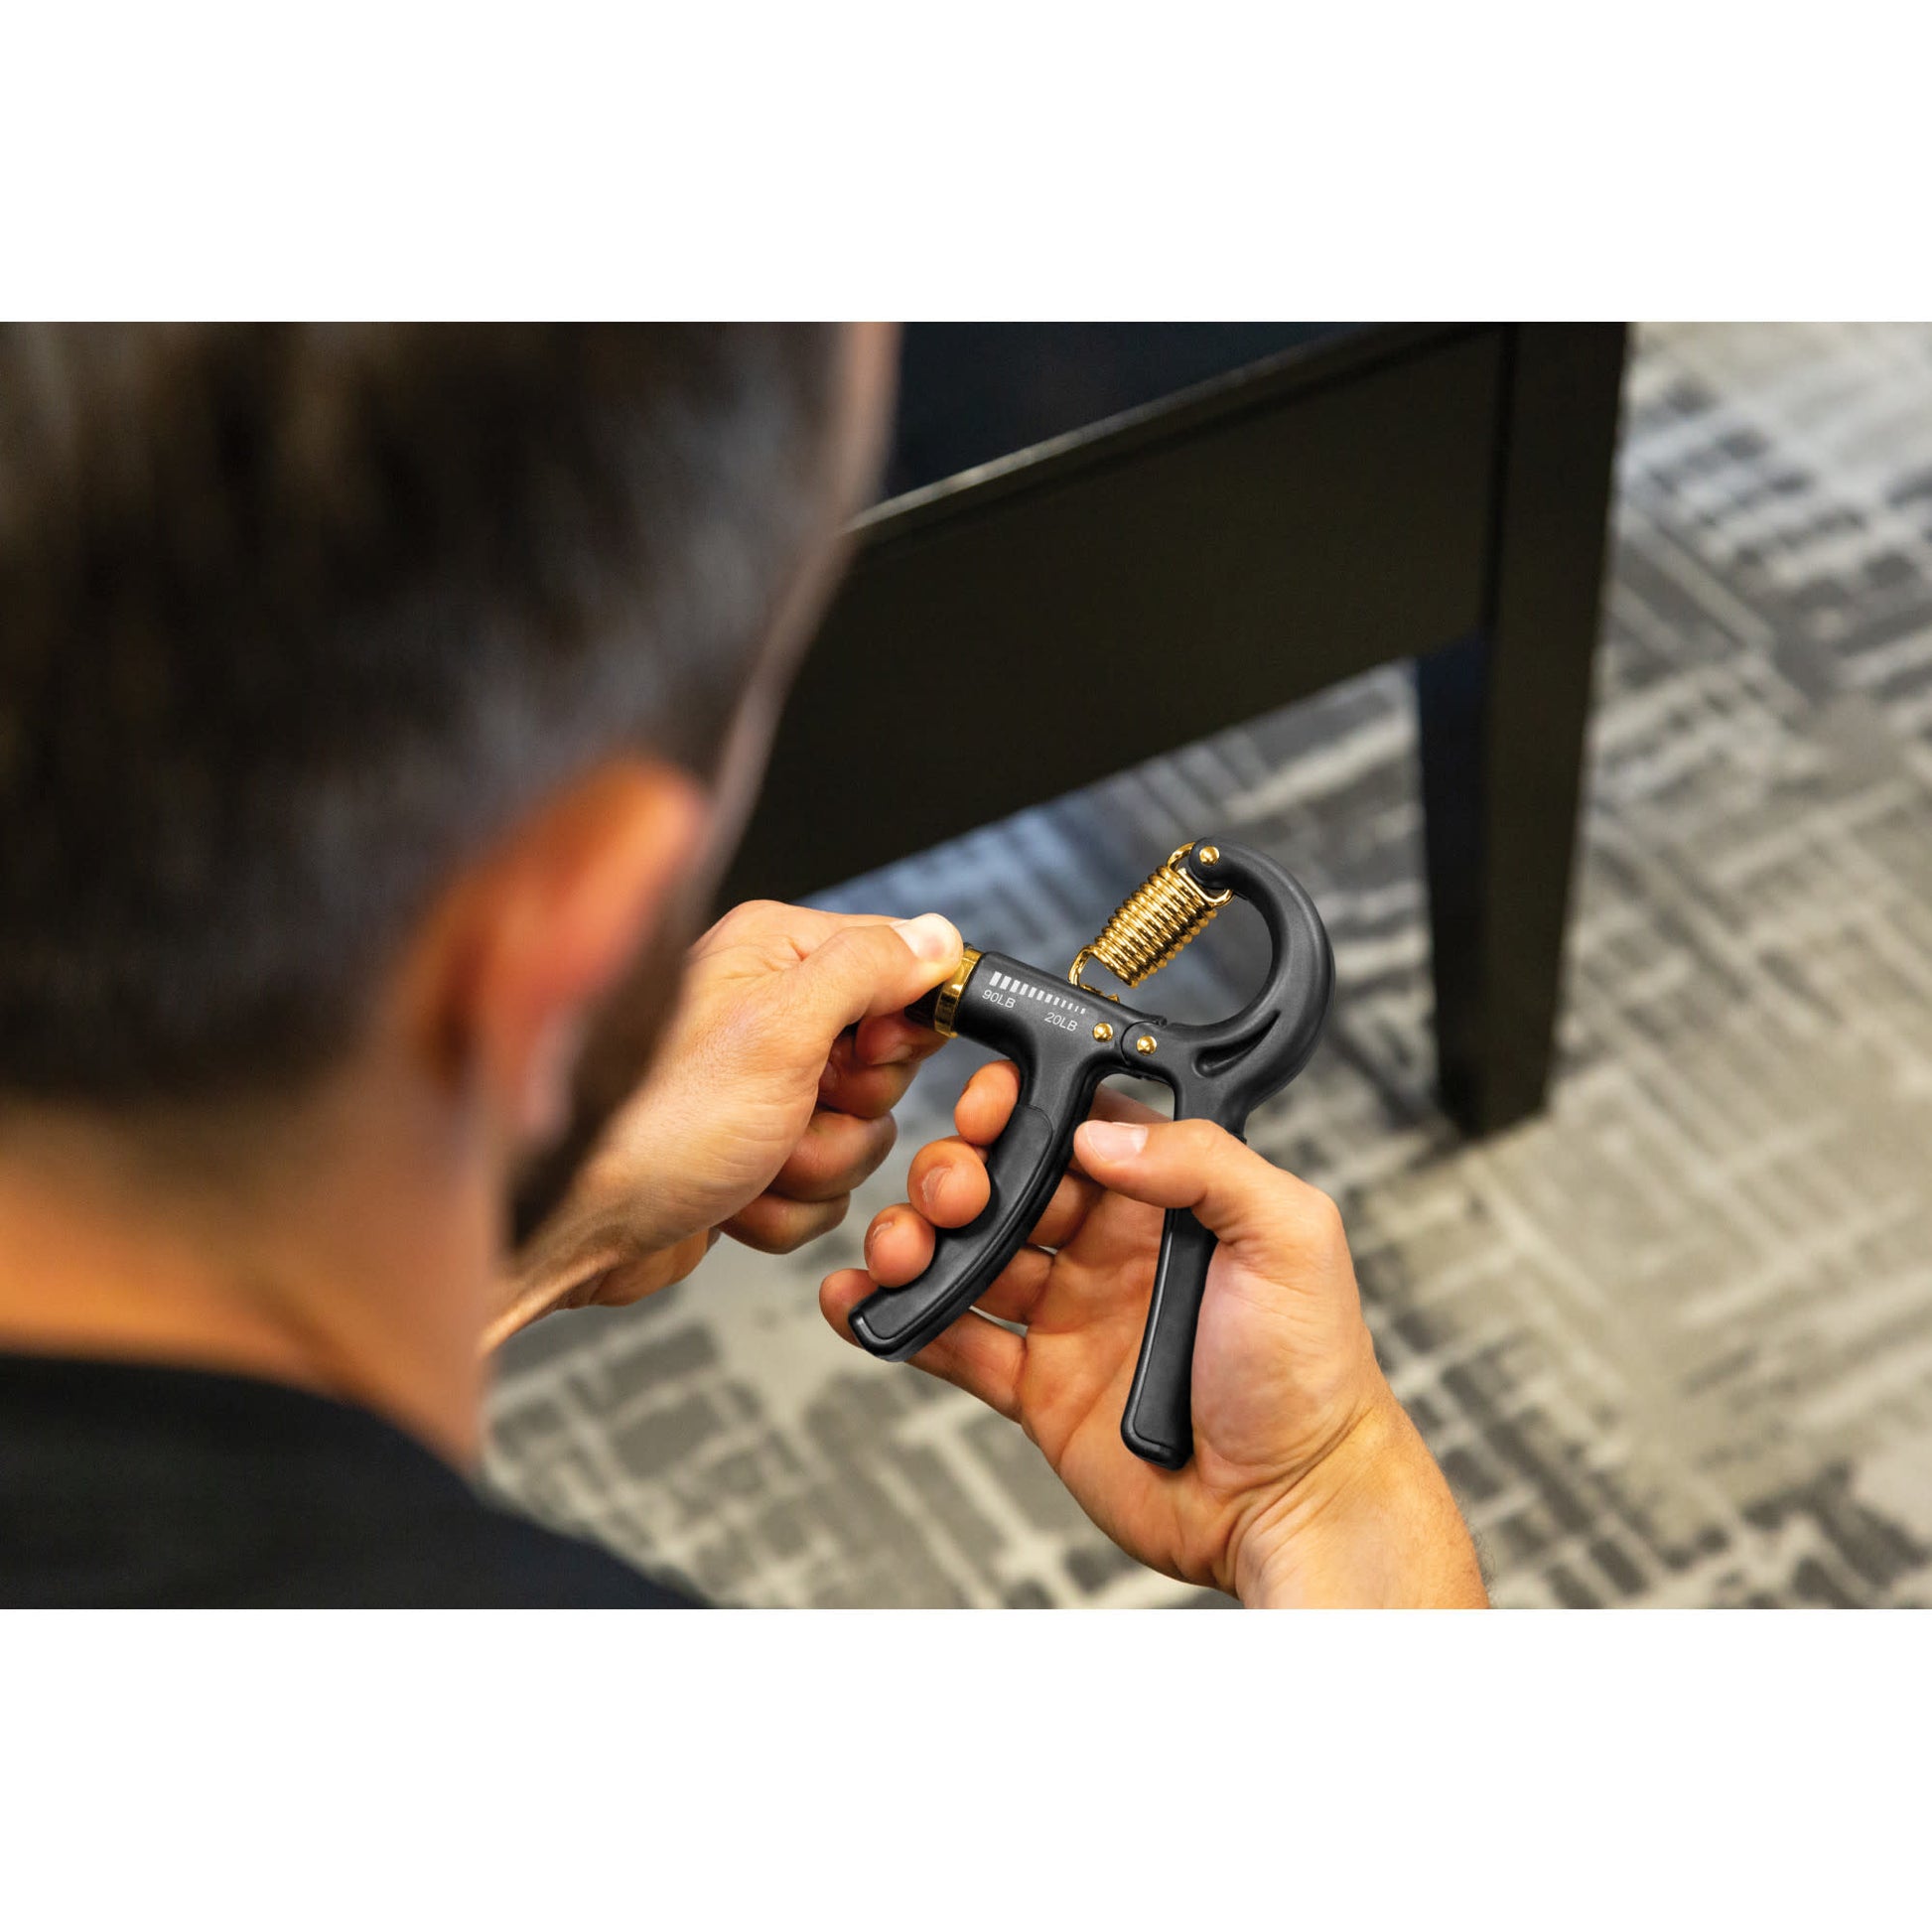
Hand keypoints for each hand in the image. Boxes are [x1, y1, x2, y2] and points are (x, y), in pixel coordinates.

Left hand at [487, 901, 960, 1347]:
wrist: (571, 1230)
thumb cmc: (648, 1126)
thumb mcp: (778, 1029)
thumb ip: (867, 970)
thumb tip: (938, 936)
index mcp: (772, 954)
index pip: (897, 966)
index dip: (895, 1028)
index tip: (856, 1057)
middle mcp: (766, 1013)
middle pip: (885, 1065)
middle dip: (846, 1115)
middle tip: (788, 1113)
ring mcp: (759, 1092)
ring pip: (858, 1140)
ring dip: (811, 1171)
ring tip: (745, 1164)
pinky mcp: (749, 1158)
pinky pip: (820, 1191)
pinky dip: (782, 1210)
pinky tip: (728, 1200)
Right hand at [820, 1062, 1485, 1606]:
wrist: (1290, 1505)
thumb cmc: (1311, 1374)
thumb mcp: (1289, 1238)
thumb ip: (1204, 1162)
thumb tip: (1098, 1131)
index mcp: (1165, 1200)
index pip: (1074, 1122)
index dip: (1022, 1106)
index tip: (988, 1106)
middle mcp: (1107, 1248)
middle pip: (1003, 1183)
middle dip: (955, 1174)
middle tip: (952, 1197)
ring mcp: (1067, 1317)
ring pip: (965, 1257)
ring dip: (916, 1242)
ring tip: (899, 1253)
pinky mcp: (1036, 1387)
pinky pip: (953, 1343)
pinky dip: (898, 1321)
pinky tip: (861, 1303)